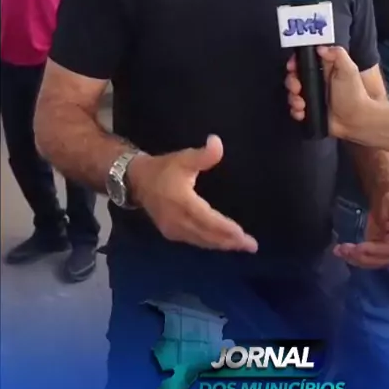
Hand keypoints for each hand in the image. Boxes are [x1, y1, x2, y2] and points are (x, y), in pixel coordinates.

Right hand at [128, 135, 257, 253]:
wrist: (137, 181)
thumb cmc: (163, 169)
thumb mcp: (183, 158)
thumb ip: (203, 155)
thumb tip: (217, 142)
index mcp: (182, 202)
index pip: (207, 219)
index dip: (224, 228)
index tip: (242, 234)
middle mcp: (177, 220)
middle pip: (207, 234)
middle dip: (229, 241)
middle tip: (251, 246)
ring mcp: (173, 230)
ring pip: (202, 240)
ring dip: (222, 244)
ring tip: (242, 246)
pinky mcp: (171, 233)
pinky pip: (195, 241)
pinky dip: (210, 243)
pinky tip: (222, 243)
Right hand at [285, 46, 372, 137]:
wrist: (358, 121)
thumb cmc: (355, 94)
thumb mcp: (349, 70)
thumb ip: (337, 55)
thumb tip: (320, 48)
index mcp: (324, 69)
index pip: (304, 61)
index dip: (295, 63)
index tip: (292, 66)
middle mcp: (316, 82)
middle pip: (295, 77)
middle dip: (292, 82)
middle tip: (297, 88)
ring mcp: (312, 97)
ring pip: (293, 93)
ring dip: (293, 98)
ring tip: (301, 104)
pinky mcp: (310, 111)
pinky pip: (296, 109)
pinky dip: (296, 111)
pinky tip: (302, 112)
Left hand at [334, 189, 388, 268]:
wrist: (388, 195)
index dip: (374, 251)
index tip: (357, 248)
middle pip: (379, 259)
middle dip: (360, 257)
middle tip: (341, 250)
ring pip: (372, 261)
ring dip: (355, 259)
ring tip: (338, 251)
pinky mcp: (379, 252)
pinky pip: (367, 258)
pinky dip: (355, 257)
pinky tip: (342, 252)